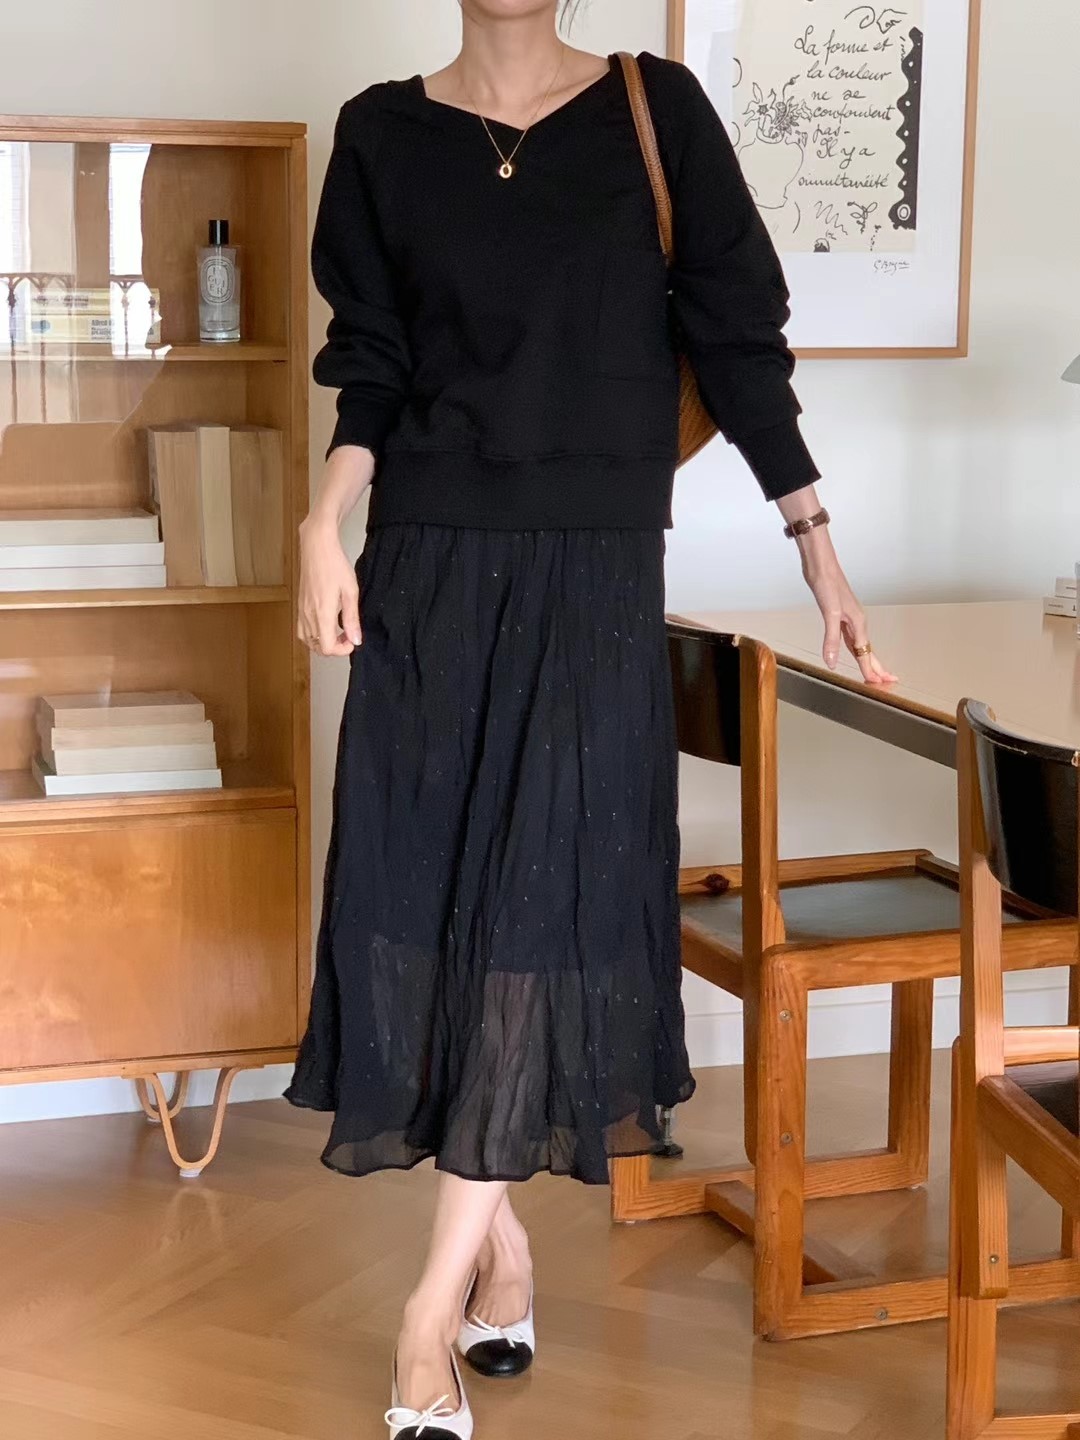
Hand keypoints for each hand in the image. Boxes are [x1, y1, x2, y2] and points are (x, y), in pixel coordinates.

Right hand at [297, 515, 361, 657]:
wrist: (317, 546)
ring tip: (337, 632)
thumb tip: (356, 640)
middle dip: (334, 647)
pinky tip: (324, 625)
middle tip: (348, 636)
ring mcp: (301, 610)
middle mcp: (308, 614)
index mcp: (322, 613)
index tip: (353, 641)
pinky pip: (302, 629)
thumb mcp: (350, 591)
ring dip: (322, 642)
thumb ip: (352, 618)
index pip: (327, 647)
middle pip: (317, 647)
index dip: (342, 650)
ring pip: (307, 640)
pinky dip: (312, 634)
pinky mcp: (299, 604)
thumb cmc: (335, 564)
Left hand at [796, 527, 897, 685]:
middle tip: (888, 681)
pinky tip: (851, 650)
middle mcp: (856, 622)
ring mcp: (849, 618)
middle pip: (868, 650)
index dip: (870, 670)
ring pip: (860, 645)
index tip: (877, 684)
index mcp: (857, 623)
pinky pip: (851, 637)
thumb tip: (832, 662)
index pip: (865, 653)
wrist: (821, 565)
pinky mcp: (839, 614)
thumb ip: (831, 639)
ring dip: (867, 658)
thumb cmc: (827, 583)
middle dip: (877, 667)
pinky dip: (854, 648)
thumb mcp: (829, 612)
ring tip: (873, 671)